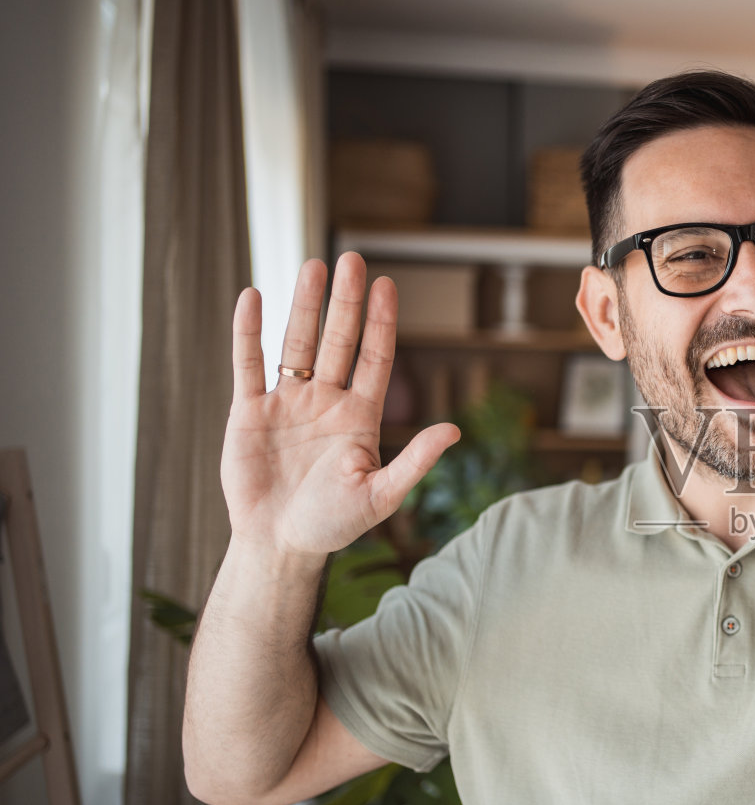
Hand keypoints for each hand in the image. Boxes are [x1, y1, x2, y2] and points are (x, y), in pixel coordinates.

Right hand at [222, 252, 458, 559]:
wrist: (280, 545)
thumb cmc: (333, 525)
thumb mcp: (381, 494)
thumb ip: (415, 461)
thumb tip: (455, 431)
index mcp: (359, 416)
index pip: (374, 357)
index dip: (380, 322)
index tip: (387, 285)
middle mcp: (326, 400)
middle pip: (338, 340)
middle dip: (346, 301)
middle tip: (352, 259)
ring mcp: (288, 403)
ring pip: (297, 342)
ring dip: (304, 306)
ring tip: (313, 266)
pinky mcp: (249, 412)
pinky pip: (248, 364)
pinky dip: (248, 332)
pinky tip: (253, 297)